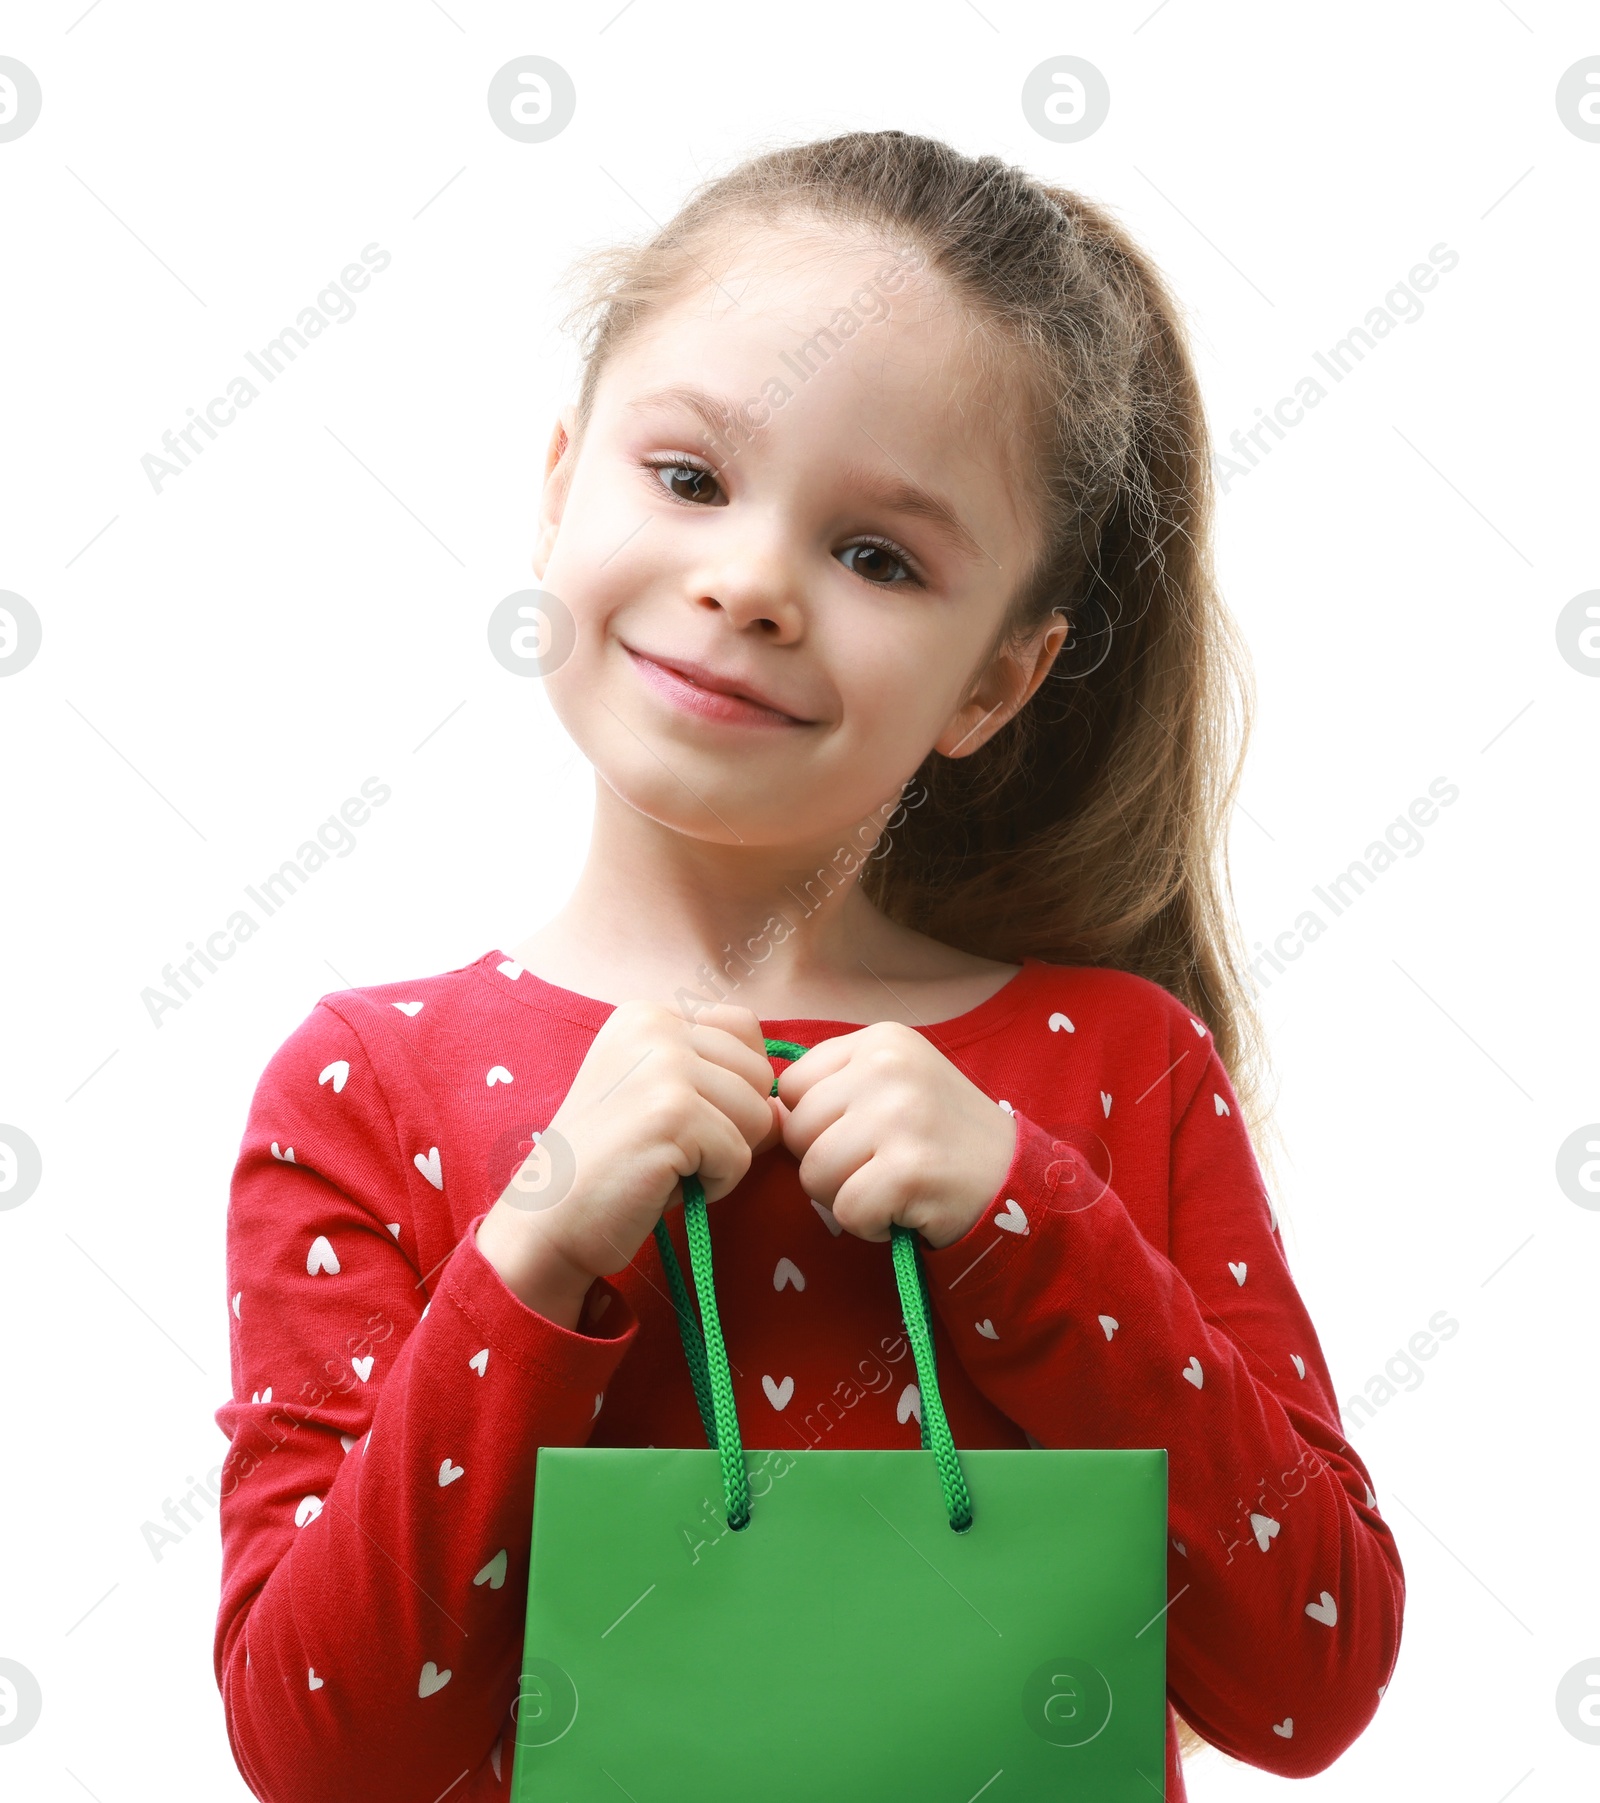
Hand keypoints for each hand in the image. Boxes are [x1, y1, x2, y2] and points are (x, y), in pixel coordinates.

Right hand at [476, 1001, 780, 1318]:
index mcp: (648, 1014)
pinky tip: (663, 1185)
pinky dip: (714, 1185)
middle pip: (759, 1074)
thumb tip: (786, 1109)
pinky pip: (742, 1156)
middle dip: (731, 1124)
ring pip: (758, 1116)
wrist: (548, 1223)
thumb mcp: (666, 1104)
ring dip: (723, 1157)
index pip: (745, 1031)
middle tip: (669, 1148)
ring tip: (666, 1165)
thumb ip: (724, 1085)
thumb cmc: (613, 1167)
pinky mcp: (674, 1114)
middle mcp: (655, 1025)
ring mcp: (663, 1066)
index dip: (731, 1086)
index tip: (677, 1117)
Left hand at [776, 1021, 1016, 1249]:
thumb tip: (765, 1113)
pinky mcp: (909, 1169)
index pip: (792, 1086)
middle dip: (827, 1164)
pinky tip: (905, 1209)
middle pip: (796, 1131)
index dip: (817, 1124)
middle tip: (881, 1167)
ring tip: (893, 1187)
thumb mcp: (891, 1088)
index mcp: (880, 1040)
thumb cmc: (941, 1139)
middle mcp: (888, 1066)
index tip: (864, 1134)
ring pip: (812, 1175)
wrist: (1018, 1182)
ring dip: (846, 1197)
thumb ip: (830, 1090)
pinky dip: (870, 1225)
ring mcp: (900, 1115)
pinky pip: (845, 1212)